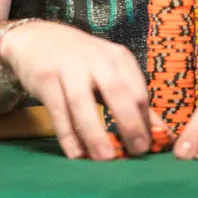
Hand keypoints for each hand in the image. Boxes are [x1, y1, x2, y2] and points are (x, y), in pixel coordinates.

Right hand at [0, 20, 155, 160]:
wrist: (38, 38)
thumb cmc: (81, 60)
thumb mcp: (110, 70)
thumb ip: (132, 98)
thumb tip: (159, 131)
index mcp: (117, 57)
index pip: (137, 90)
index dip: (145, 120)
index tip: (148, 146)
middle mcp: (95, 59)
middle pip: (115, 91)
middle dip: (128, 123)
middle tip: (137, 151)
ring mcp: (68, 68)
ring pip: (82, 103)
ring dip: (95, 133)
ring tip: (105, 158)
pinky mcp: (46, 79)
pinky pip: (58, 111)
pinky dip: (67, 134)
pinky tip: (76, 154)